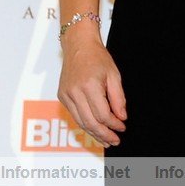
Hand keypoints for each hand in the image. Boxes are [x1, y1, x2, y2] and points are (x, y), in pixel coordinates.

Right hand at [57, 27, 126, 147]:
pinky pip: (75, 115)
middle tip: (114, 140)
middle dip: (104, 134)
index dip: (113, 124)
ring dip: (94, 133)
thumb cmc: (97, 57)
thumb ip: (118, 97)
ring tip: (106, 139)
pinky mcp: (62, 96)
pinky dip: (85, 123)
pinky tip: (95, 128)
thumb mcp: (114, 74)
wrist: (78, 45)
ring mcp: (66, 95)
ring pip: (80, 122)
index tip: (122, 128)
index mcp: (89, 86)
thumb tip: (121, 117)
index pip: (102, 114)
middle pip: (90, 122)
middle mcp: (75, 92)